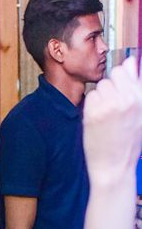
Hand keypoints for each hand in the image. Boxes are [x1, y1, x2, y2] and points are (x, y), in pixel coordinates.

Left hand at [84, 56, 141, 181]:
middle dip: (113, 84)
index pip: (129, 66)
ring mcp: (110, 105)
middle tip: (114, 103)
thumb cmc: (129, 143)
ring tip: (107, 114)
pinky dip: (93, 105)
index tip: (123, 85)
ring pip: (102, 84)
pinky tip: (98, 119)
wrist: (114, 167)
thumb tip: (131, 61)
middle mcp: (128, 98)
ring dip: (103, 95)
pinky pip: (91, 96)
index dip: (125, 74)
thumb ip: (138, 88)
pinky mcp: (94, 113)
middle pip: (115, 72)